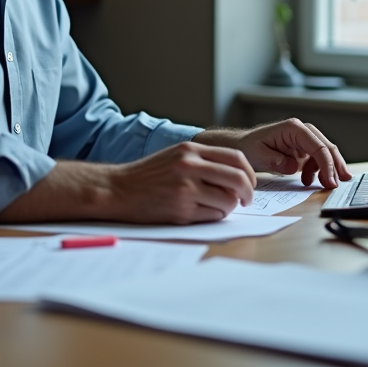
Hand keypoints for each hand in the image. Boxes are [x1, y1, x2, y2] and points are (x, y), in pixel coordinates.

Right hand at [103, 141, 256, 223]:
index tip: (249, 183)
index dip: (249, 173)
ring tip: (218, 208)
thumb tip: (237, 175)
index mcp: (191, 150)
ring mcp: (185, 188)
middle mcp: (189, 166)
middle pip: (238, 178)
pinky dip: (214, 216)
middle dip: (248, 192)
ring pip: (228, 200)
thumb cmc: (148, 175)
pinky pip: (212, 216)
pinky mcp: (180, 210)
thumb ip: (203, 160)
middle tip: (246, 200)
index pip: (236, 158)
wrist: (117, 189)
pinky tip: (202, 213)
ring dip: (229, 208)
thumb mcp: (175, 155)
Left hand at [197, 119, 351, 187]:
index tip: (330, 181)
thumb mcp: (258, 155)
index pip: (317, 146)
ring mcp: (304, 140)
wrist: (243, 147)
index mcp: (293, 128)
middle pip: (327, 147)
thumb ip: (276, 160)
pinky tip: (309, 181)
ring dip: (329, 169)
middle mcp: (302, 131)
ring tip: (327, 185)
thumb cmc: (249, 148)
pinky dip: (319, 171)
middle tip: (340, 183)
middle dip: (336, 165)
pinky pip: (318, 159)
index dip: (326, 164)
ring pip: (326, 152)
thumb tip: (295, 166)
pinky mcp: (303, 149)